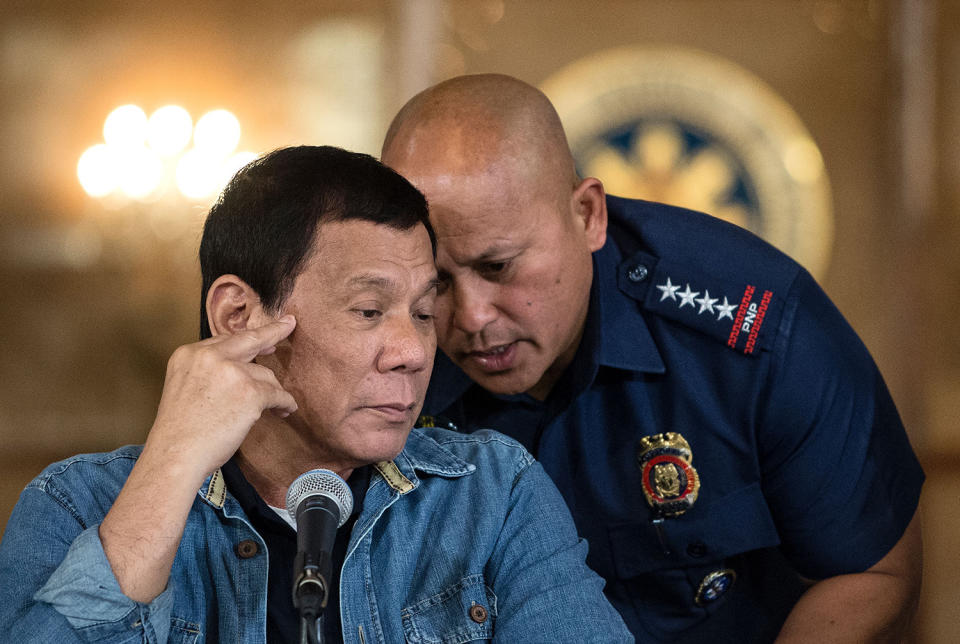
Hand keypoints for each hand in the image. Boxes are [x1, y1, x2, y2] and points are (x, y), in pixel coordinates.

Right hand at [145, 315, 297, 479]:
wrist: (175, 456)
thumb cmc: (179, 432)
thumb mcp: (183, 387)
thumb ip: (208, 372)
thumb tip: (243, 368)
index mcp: (189, 354)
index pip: (225, 341)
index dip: (247, 341)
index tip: (265, 336)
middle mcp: (210, 356)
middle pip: (250, 339)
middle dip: (273, 331)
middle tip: (289, 324)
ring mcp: (231, 372)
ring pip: (265, 374)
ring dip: (272, 391)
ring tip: (275, 407)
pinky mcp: (250, 392)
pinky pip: (278, 394)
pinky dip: (285, 403)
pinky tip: (286, 411)